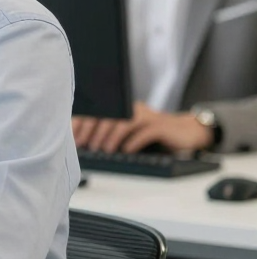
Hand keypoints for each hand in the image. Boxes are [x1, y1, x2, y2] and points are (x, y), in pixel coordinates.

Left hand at [73, 101, 213, 153]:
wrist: (185, 132)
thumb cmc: (153, 135)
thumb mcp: (129, 133)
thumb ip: (110, 134)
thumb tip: (85, 144)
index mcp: (121, 108)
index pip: (96, 112)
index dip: (83, 123)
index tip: (73, 137)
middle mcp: (132, 109)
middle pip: (107, 115)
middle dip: (93, 130)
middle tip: (85, 144)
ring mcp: (146, 116)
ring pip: (123, 122)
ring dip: (110, 136)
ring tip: (103, 149)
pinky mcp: (160, 126)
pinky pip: (144, 132)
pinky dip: (133, 142)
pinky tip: (126, 150)